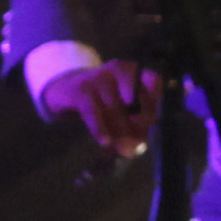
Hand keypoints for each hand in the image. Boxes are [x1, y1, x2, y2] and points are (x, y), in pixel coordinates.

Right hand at [41, 57, 162, 156]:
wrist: (64, 90)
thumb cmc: (102, 101)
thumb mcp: (122, 104)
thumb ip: (136, 121)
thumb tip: (140, 145)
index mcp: (133, 71)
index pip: (154, 81)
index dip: (156, 103)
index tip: (154, 123)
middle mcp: (118, 70)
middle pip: (136, 98)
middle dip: (140, 123)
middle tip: (139, 143)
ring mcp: (98, 78)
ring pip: (115, 108)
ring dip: (121, 132)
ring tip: (123, 150)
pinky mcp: (80, 90)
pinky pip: (92, 111)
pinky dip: (99, 128)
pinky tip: (105, 141)